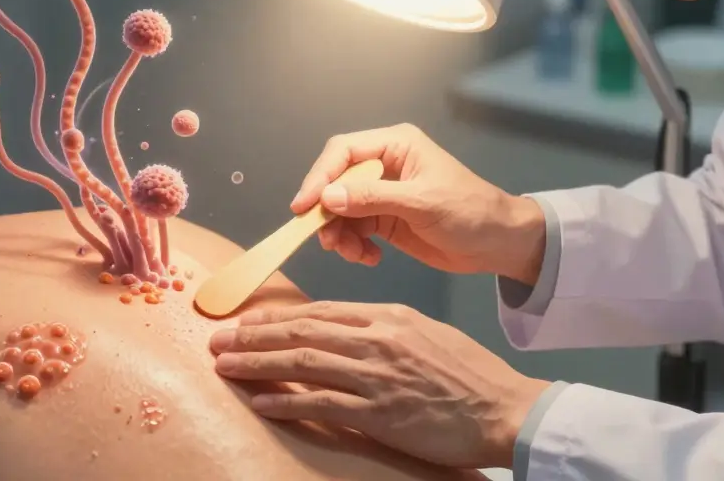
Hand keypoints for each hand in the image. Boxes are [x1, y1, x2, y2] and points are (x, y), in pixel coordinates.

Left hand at [209, 301, 550, 469]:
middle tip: (219, 338)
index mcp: (388, 317)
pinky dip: (287, 400)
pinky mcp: (379, 412)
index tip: (247, 320)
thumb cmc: (469, 374)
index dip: (278, 316)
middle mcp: (377, 339)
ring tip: (225, 365)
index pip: (320, 311)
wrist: (504, 408)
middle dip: (255, 335)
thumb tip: (345, 332)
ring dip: (257, 363)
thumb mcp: (425, 334)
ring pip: (303, 361)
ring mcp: (376, 375)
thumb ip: (384, 330)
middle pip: (302, 330)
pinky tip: (261, 401)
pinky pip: (322, 402)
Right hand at [292, 123, 544, 284]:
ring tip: (354, 254)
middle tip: (326, 239)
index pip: (343, 151)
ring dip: (339, 233)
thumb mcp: (422, 203)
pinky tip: (370, 257)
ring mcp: (382, 193)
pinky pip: (353, 229)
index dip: (320, 176)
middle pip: (336, 181)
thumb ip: (374, 198)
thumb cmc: (470, 211)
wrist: (499, 244)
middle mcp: (384, 165)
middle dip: (327, 211)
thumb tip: (328, 197)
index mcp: (396, 145)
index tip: (305, 206)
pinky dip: (354, 246)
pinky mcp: (384, 219)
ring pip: (340, 209)